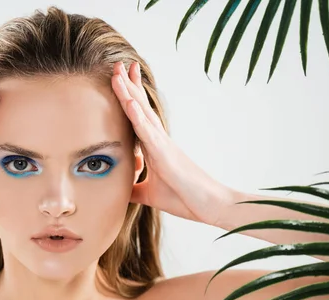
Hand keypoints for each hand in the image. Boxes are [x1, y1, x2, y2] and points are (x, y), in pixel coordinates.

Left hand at [111, 61, 234, 225]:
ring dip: (129, 93)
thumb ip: (134, 187)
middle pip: (141, 107)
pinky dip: (138, 117)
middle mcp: (159, 140)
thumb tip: (117, 189)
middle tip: (118, 64)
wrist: (210, 206)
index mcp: (155, 147)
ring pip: (142, 113)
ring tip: (118, 73)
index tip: (120, 78)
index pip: (139, 117)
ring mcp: (163, 145)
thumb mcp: (149, 194)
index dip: (130, 97)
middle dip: (128, 85)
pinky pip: (149, 133)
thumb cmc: (184, 198)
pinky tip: (129, 102)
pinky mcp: (165, 155)